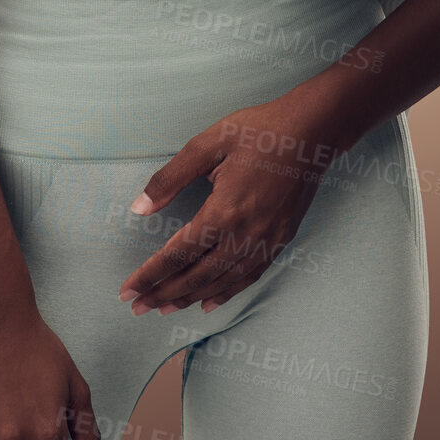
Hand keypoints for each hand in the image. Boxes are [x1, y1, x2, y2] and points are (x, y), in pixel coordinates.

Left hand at [117, 93, 335, 317]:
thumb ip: (170, 178)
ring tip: (164, 308)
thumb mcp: (207, 144)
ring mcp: (266, 241)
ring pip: (221, 282)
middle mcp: (245, 235)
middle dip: (162, 294)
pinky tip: (209, 301)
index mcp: (223, 211)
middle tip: (136, 308)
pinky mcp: (280, 240)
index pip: (177, 254)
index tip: (127, 291)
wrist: (312, 131)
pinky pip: (248, 277)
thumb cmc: (258, 132)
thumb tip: (139, 208)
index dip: (149, 275)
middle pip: (196, 276)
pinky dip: (225, 293)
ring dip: (190, 298)